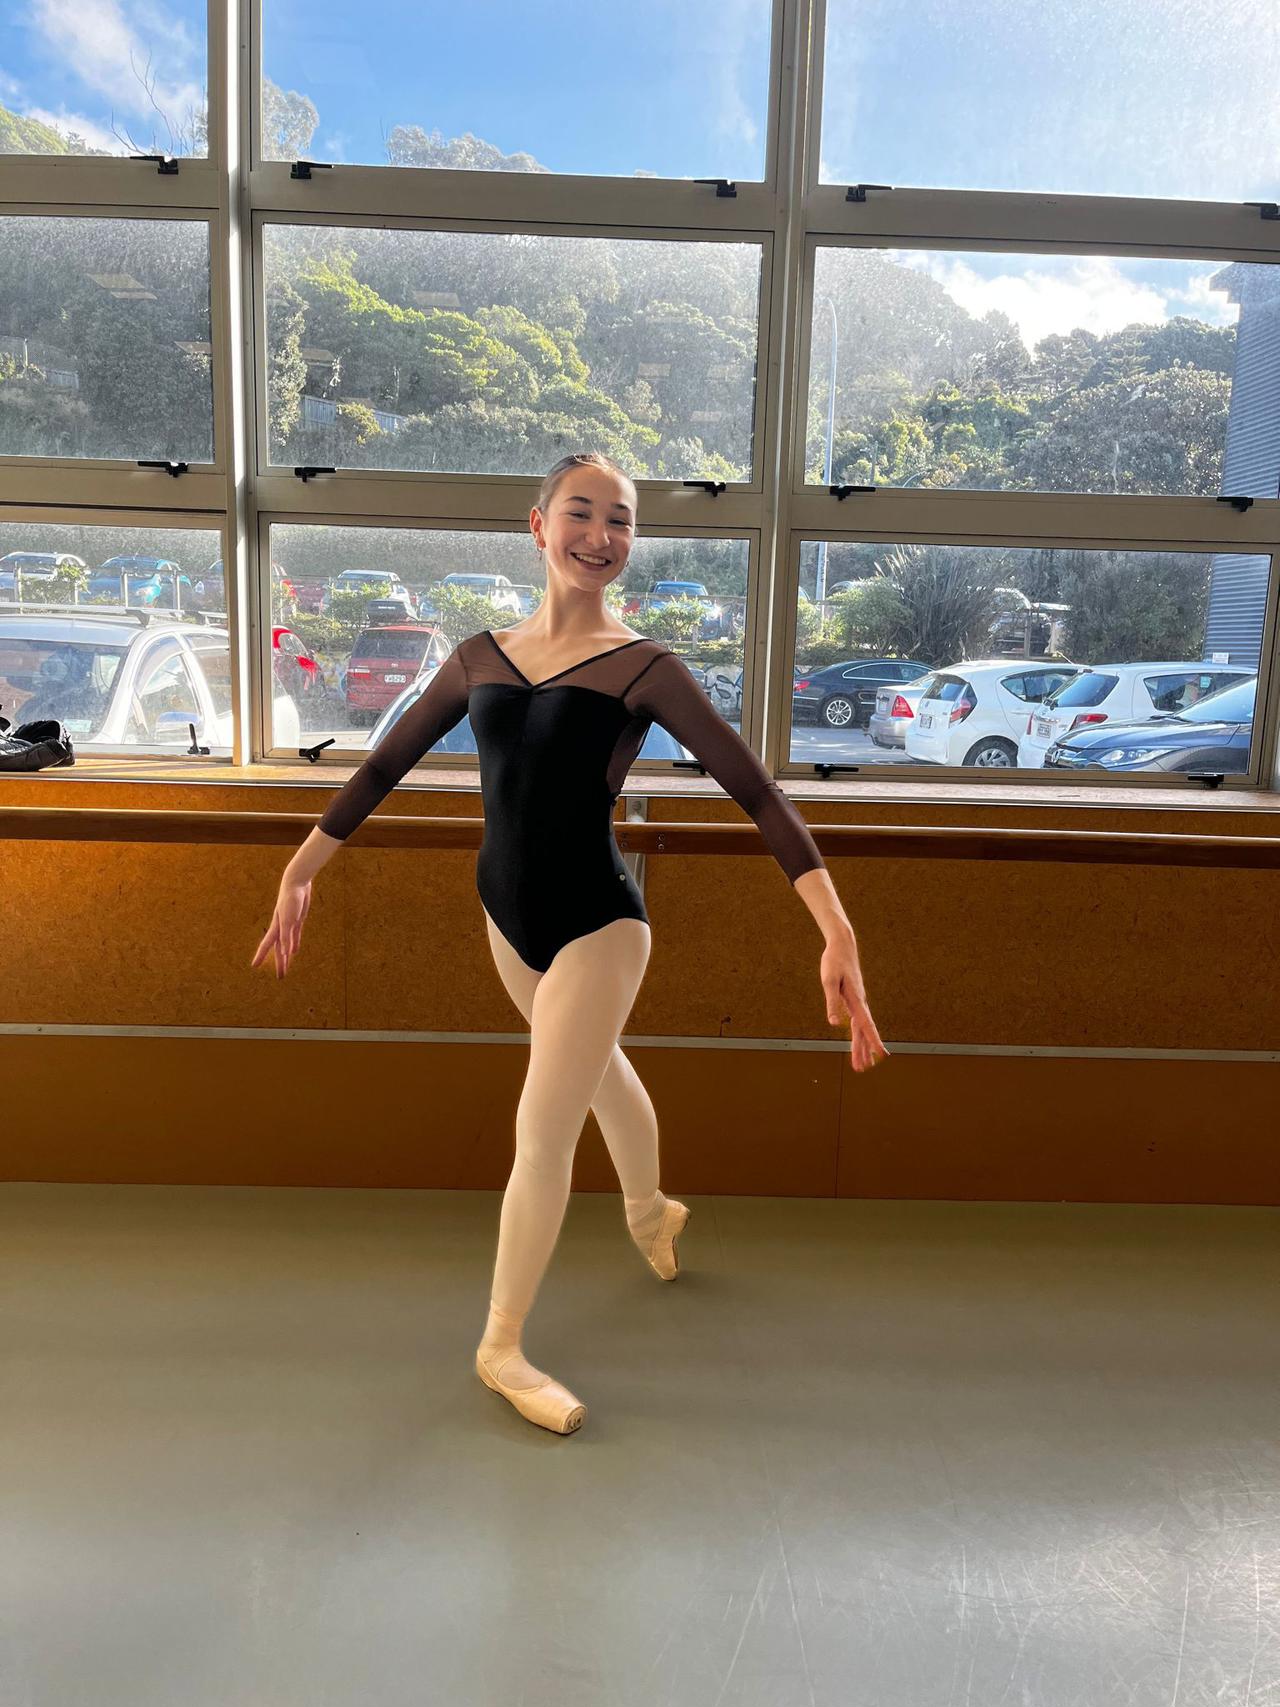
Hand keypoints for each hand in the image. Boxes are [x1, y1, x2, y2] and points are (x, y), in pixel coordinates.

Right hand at [251, 878, 311, 978]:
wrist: (297, 883)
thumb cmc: (291, 899)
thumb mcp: (289, 920)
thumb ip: (287, 937)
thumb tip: (285, 954)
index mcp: (276, 927)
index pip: (266, 945)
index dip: (260, 956)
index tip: (254, 966)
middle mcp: (281, 927)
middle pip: (279, 950)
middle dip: (280, 963)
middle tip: (281, 977)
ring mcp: (290, 924)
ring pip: (287, 945)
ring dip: (286, 956)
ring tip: (286, 967)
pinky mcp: (298, 920)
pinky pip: (296, 936)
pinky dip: (294, 944)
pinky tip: (294, 952)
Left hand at [821, 939, 887, 1073]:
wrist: (843, 946)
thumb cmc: (834, 961)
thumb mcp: (828, 980)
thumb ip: (831, 1002)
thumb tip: (833, 1022)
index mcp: (856, 1000)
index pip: (865, 1025)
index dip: (872, 1041)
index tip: (880, 1055)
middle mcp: (860, 1003)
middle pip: (863, 1031)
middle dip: (863, 1050)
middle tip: (862, 1069)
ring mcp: (858, 1001)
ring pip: (861, 1028)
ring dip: (861, 1045)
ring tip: (861, 1063)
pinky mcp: (854, 999)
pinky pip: (857, 1021)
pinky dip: (857, 1034)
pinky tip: (857, 1042)